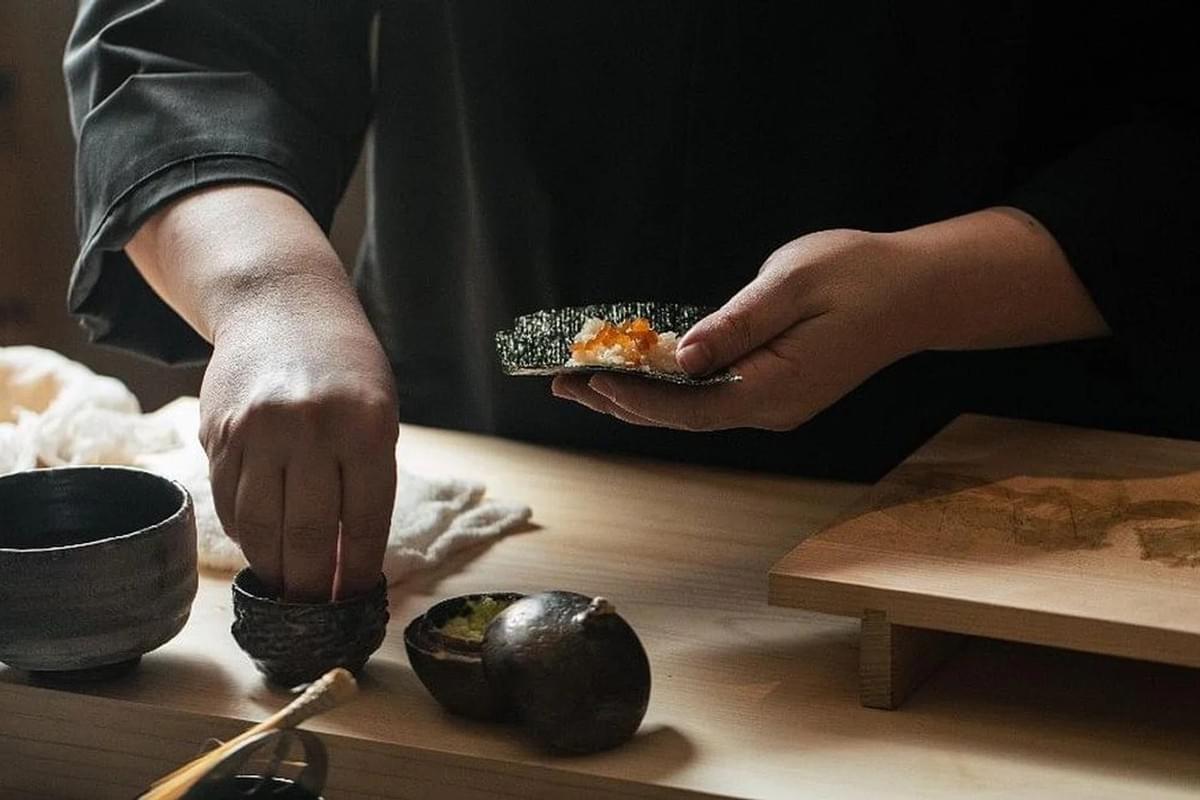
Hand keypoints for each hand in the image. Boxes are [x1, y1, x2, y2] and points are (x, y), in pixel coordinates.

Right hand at [126, 184, 398, 600]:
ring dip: (274, 567)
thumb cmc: (345, 368)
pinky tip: (260, 545)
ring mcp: (257, 431)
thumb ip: (367, 481)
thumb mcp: (378, 413)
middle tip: (313, 610)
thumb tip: (352, 561)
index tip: (355, 600)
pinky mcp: (218, 433)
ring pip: (260, 526)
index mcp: (366, 426)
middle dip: (312, 585)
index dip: (359, 569)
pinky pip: (228, 502)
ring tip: (286, 586)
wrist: (281, 306)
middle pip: (308, 534)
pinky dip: (245, 533)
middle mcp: (310, 429)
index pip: (364, 520)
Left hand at [553, 229, 916, 430]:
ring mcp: (775, 404)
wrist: (920, 290)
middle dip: (620, 400)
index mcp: (774, 389)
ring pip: (694, 409)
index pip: (686, 407)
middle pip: (681, 417)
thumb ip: (735, 324)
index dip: (631, 397)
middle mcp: (771, 409)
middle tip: (563, 382)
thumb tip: (680, 356)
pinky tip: (643, 371)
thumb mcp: (792, 285)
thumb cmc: (862, 276)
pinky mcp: (778, 390)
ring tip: (587, 379)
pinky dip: (671, 386)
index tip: (584, 380)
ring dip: (641, 395)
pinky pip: (712, 397)